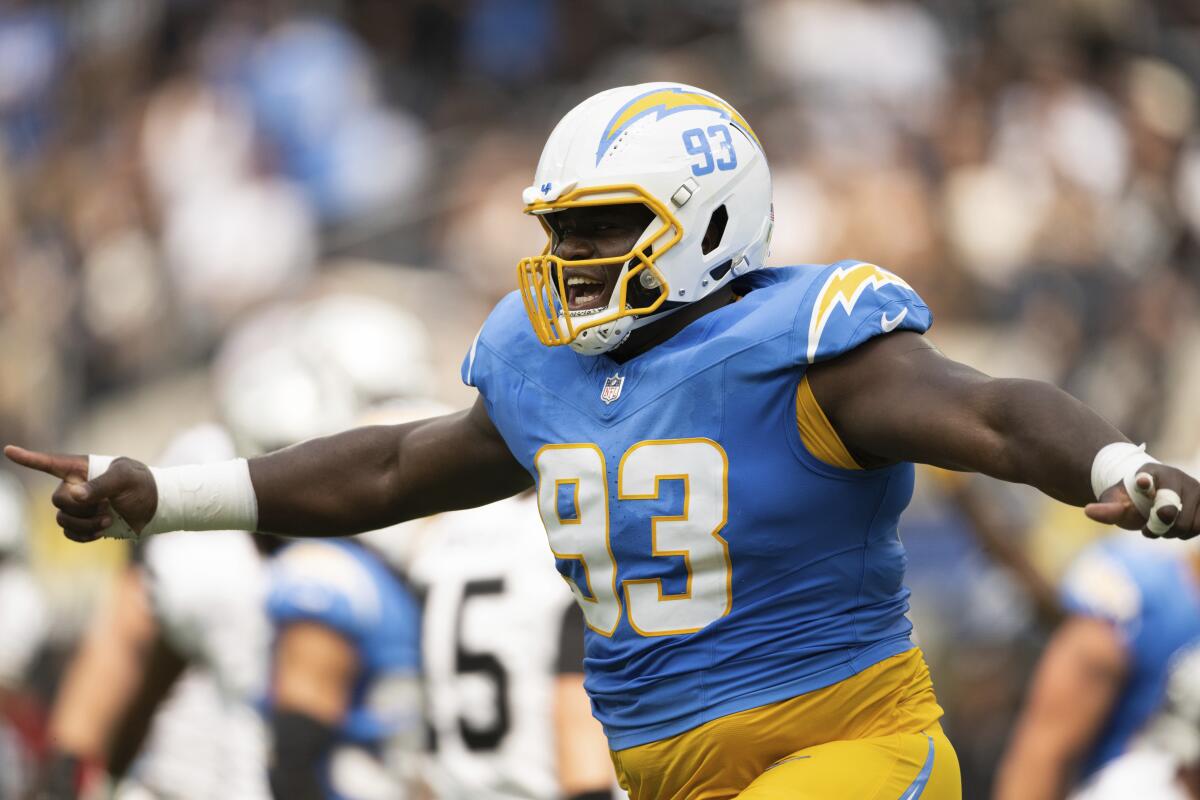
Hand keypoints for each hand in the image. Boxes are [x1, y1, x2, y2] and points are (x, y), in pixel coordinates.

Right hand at [3, 446, 156, 541]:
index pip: (50, 463)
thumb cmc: (143, 484)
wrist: (155, 506)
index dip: (29, 458)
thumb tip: (75, 495)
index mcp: (83, 468)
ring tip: (109, 518)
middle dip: (81, 507)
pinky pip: (70, 534)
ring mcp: (78, 507)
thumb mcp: (126, 479)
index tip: (8, 450)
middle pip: (57, 499)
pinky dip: (84, 535)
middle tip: (107, 505)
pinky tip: (102, 530)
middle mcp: (75, 486)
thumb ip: (101, 485)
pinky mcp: (84, 525)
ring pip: (62, 519)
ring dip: (86, 523)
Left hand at [1085, 463, 1198, 538]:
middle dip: (1158, 527)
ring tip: (1160, 523)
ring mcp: (1196, 489)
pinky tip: (1174, 526)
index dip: (1145, 482)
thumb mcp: (1115, 502)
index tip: (1140, 482)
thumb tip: (1088, 511)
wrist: (1149, 495)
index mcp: (1150, 472)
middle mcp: (1178, 477)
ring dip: (1172, 532)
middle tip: (1146, 527)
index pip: (1149, 480)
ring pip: (1190, 525)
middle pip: (1172, 516)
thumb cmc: (1130, 498)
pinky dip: (1185, 532)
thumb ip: (1107, 509)